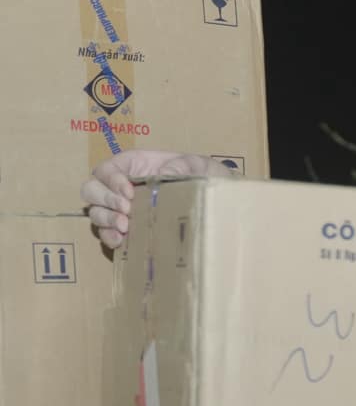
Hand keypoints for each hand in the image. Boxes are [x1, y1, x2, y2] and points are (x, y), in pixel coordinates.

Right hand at [81, 150, 217, 249]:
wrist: (213, 197)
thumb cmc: (200, 175)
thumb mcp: (194, 165)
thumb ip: (179, 167)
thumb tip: (164, 174)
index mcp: (131, 165)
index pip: (105, 169)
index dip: (110, 180)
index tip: (129, 192)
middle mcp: (120, 186)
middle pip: (91, 190)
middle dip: (105, 200)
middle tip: (127, 210)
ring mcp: (120, 208)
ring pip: (95, 211)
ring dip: (106, 219)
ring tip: (126, 226)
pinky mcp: (126, 227)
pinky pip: (106, 232)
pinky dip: (109, 236)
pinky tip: (121, 240)